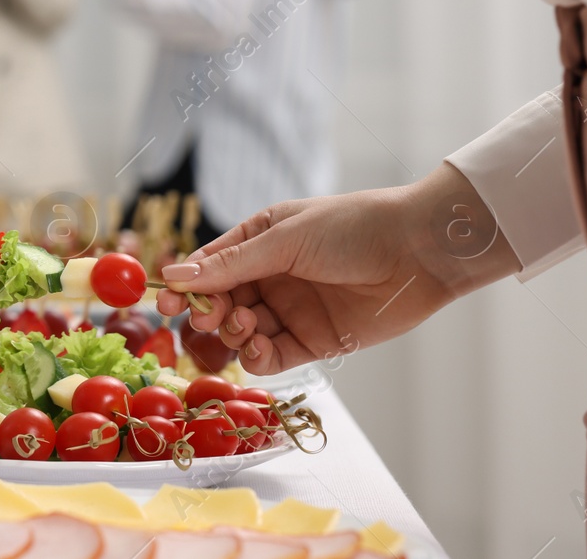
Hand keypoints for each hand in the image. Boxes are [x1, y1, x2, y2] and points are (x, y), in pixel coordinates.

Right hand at [154, 164, 521, 374]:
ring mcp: (290, 310)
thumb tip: (176, 275)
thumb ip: (232, 264)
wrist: (419, 252)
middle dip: (209, 313)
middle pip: (220, 303)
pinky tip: (261, 345)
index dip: (187, 285)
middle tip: (211, 317)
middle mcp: (270, 276)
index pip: (209, 266)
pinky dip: (256, 356)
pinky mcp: (312, 342)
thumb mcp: (285, 238)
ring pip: (240, 332)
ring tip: (247, 327)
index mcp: (259, 240)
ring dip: (234, 334)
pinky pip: (270, 356)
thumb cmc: (353, 228)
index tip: (167, 302)